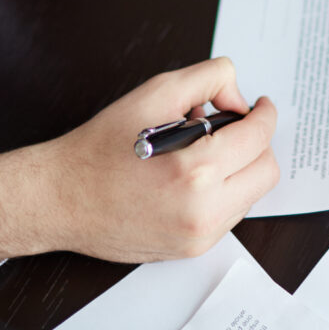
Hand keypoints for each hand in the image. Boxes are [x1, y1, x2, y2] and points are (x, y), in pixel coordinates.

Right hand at [0, 57, 277, 268]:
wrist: (61, 198)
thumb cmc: (102, 147)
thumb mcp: (156, 92)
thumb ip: (208, 79)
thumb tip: (238, 97)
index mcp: (197, 170)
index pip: (259, 137)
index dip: (263, 113)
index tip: (259, 105)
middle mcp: (203, 211)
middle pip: (266, 169)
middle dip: (256, 141)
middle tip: (231, 124)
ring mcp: (199, 236)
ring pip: (252, 194)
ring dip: (241, 166)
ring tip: (204, 148)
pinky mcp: (191, 250)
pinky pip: (230, 214)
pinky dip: (225, 189)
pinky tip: (195, 174)